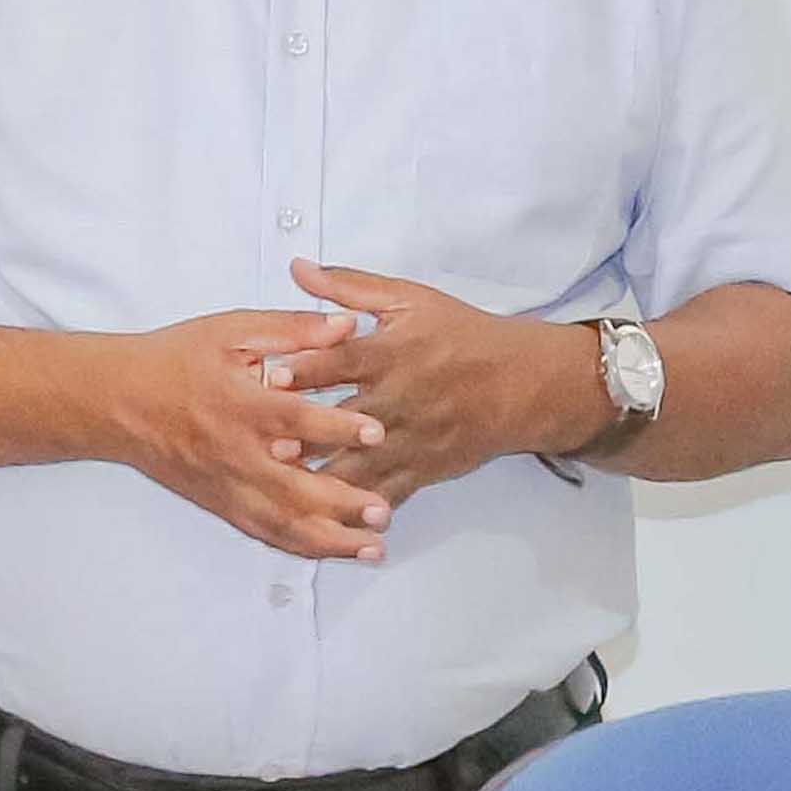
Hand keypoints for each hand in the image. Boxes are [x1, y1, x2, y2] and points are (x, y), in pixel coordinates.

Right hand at [101, 306, 400, 562]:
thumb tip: (348, 325)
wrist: (116, 400)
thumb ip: (292, 329)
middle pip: (292, 487)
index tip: (378, 432)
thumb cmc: (175, 361)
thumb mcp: (231, 330)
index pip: (294, 420)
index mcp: (239, 405)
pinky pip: (264, 531)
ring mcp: (227, 484)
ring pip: (281, 521)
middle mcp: (234, 452)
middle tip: (384, 511)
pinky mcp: (221, 502)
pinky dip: (301, 546)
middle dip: (341, 504)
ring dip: (329, 538)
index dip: (336, 428)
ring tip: (373, 546)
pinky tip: (335, 551)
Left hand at [266, 260, 605, 506]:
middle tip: (267, 446)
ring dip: (322, 479)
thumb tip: (298, 269)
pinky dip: (356, 511)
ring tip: (285, 489)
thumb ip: (350, 287)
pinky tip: (325, 522)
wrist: (524, 383)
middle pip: (344, 420)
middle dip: (306, 435)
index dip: (306, 368)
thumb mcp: (411, 300)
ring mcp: (410, 440)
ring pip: (360, 466)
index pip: (343, 361)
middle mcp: (399, 399)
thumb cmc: (465, 337)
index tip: (270, 376)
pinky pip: (385, 495)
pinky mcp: (422, 470)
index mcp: (393, 354)